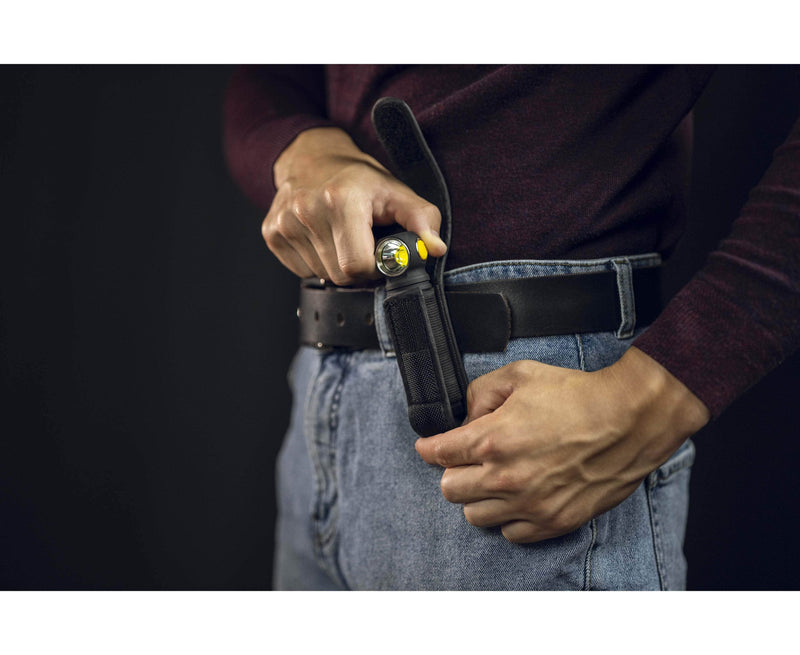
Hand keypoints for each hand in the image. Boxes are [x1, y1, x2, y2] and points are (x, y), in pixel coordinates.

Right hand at [262, 127, 446, 285]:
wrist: (311, 157)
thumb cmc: (357, 178)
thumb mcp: (396, 192)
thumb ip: (422, 220)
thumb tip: (435, 249)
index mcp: (339, 201)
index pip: (358, 266)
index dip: (375, 267)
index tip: (380, 252)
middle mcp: (306, 211)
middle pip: (340, 276)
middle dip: (358, 268)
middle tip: (363, 242)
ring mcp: (284, 224)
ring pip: (321, 275)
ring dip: (337, 265)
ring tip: (341, 237)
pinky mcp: (271, 234)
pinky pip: (302, 271)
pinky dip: (317, 262)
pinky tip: (322, 239)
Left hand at [414, 347, 709, 543]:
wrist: (628, 419)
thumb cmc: (577, 395)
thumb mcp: (520, 375)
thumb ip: (481, 393)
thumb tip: (467, 415)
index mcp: (492, 440)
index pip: (437, 454)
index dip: (429, 447)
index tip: (430, 447)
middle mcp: (505, 478)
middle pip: (449, 490)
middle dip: (453, 470)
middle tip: (468, 459)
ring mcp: (529, 504)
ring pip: (475, 516)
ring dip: (478, 497)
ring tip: (494, 479)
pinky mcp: (552, 521)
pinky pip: (511, 534)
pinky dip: (508, 518)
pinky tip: (518, 497)